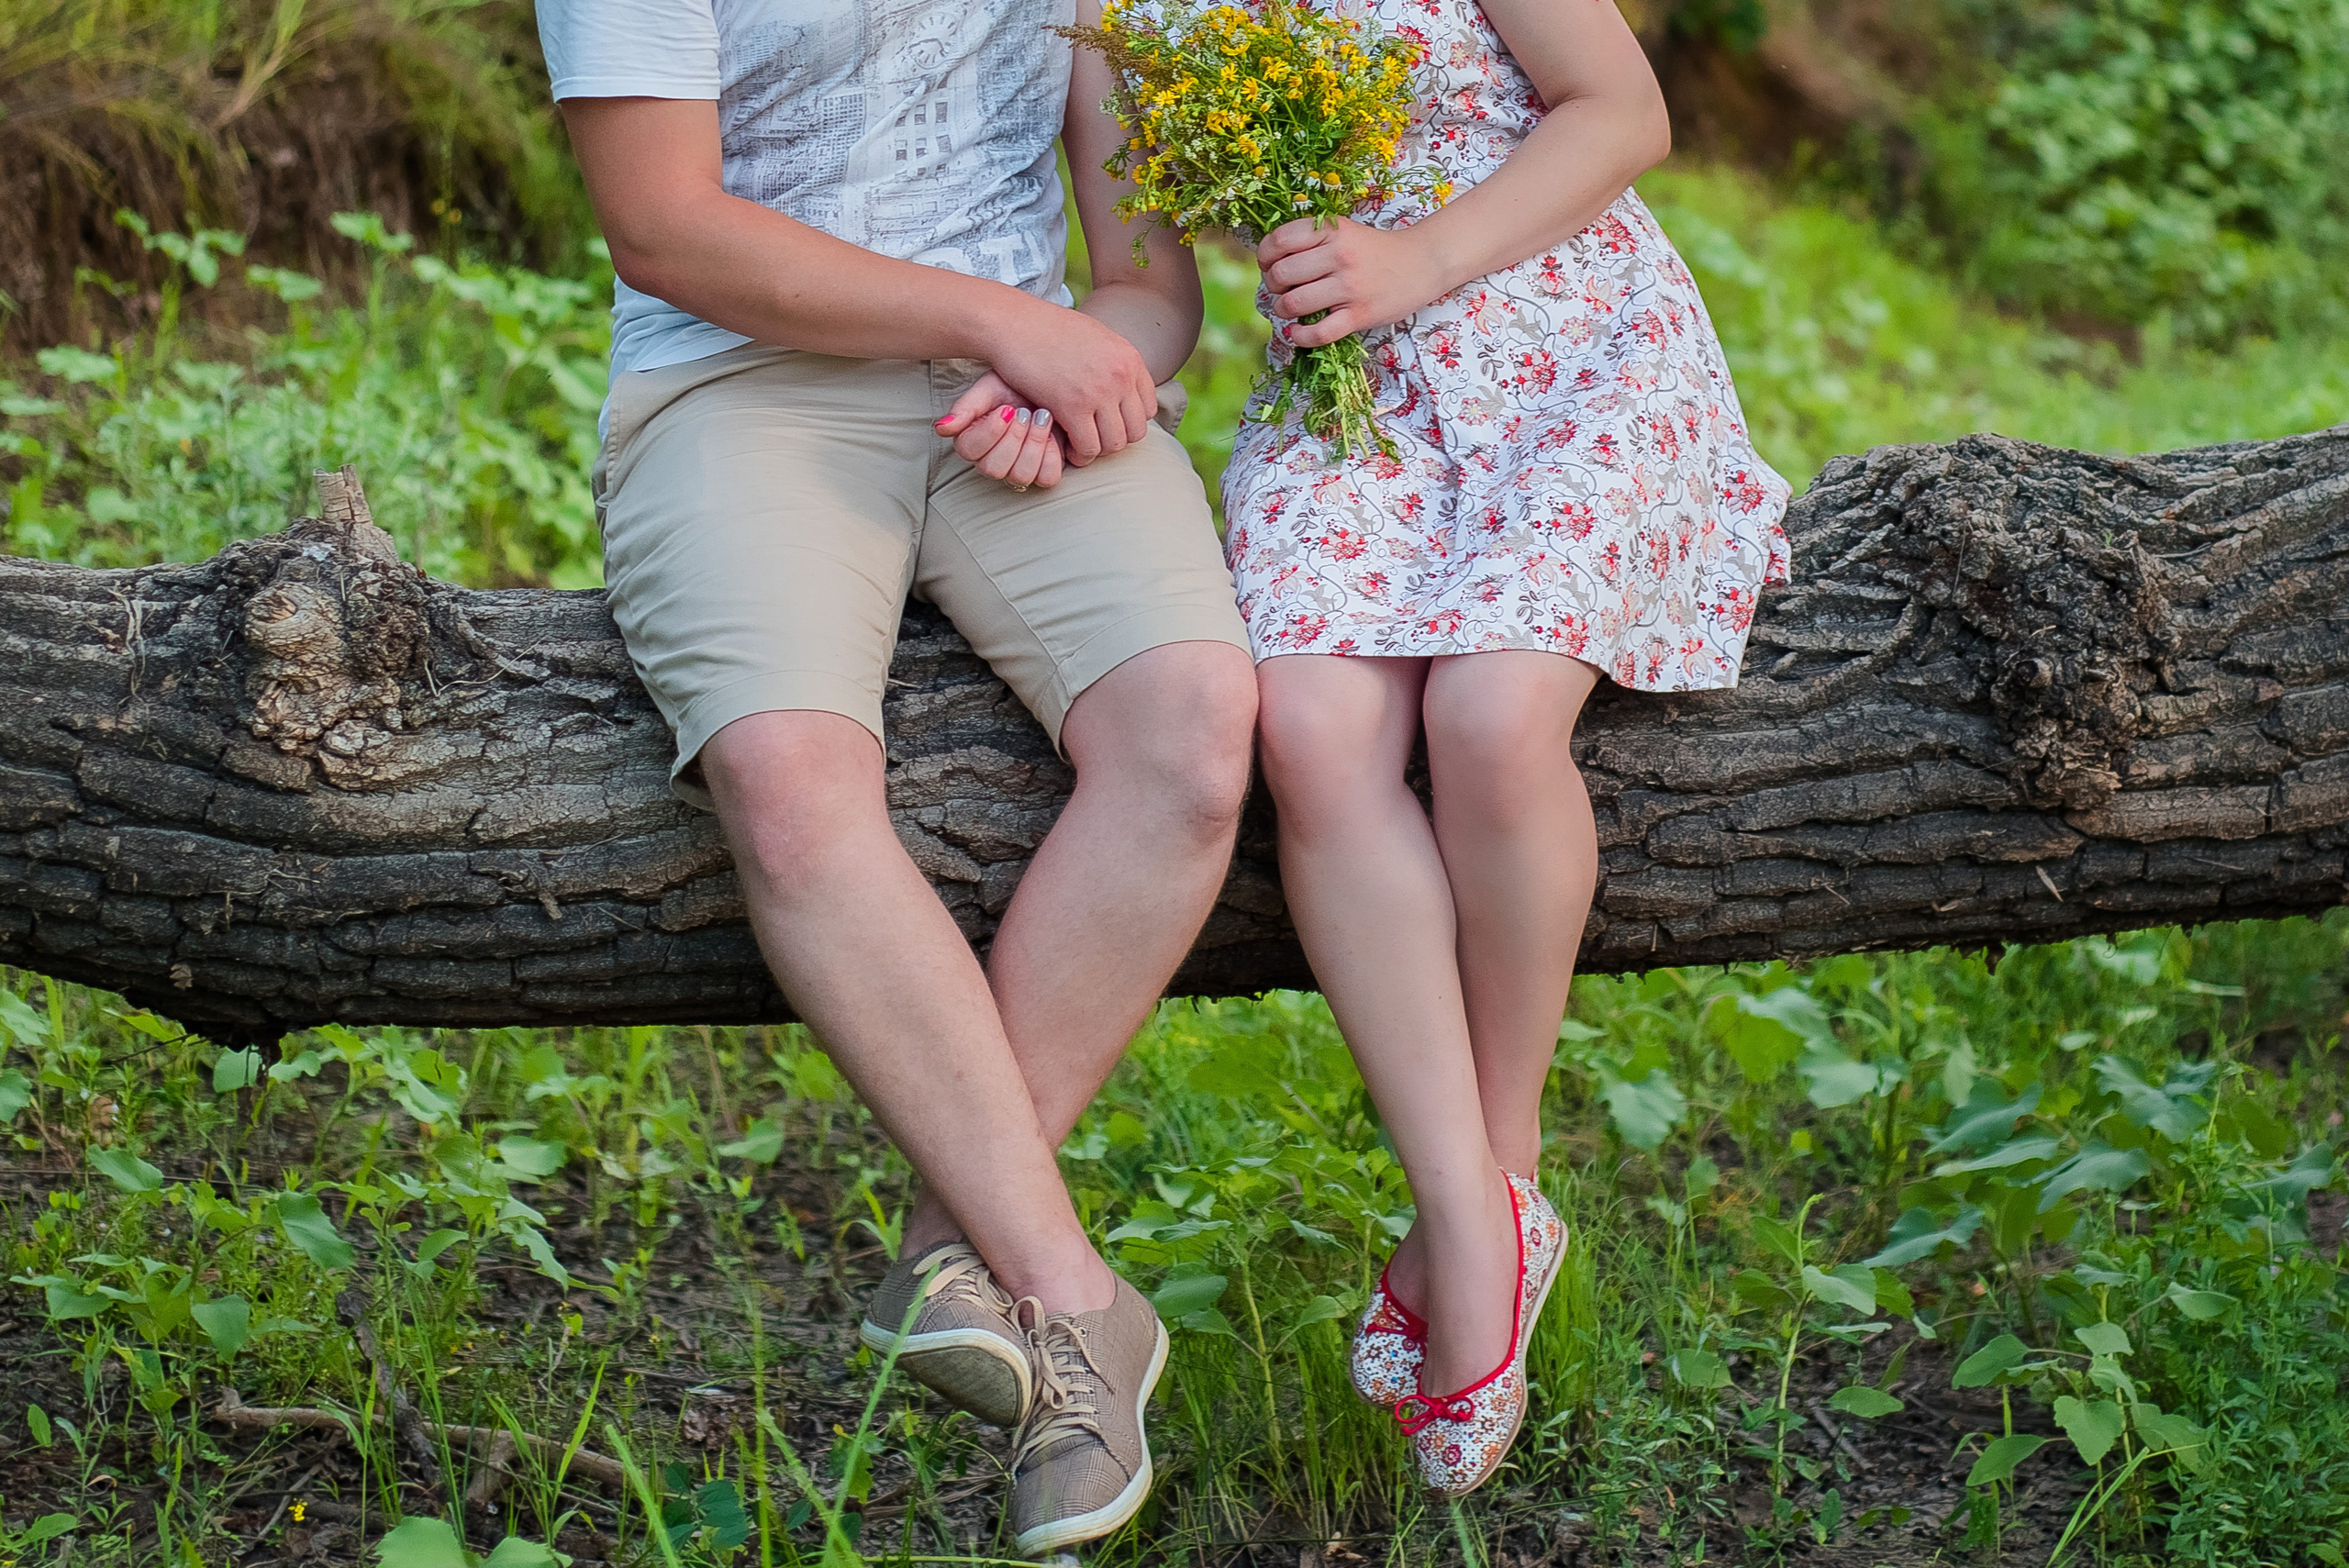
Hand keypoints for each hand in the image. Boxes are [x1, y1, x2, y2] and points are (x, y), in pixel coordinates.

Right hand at [935, 372, 1066, 489]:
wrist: (1049, 385)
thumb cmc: (1015, 386)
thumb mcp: (988, 388)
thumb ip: (964, 408)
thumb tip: (941, 429)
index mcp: (971, 441)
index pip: (969, 450)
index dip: (990, 431)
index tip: (1006, 409)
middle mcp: (991, 461)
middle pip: (993, 469)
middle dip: (1014, 437)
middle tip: (1025, 412)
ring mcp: (1017, 470)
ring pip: (1020, 476)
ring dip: (1034, 444)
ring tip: (1042, 417)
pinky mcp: (1043, 473)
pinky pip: (1046, 478)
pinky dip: (1052, 454)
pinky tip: (1052, 434)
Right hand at [978, 304, 1155, 465]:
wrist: (1014, 322)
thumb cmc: (1047, 329)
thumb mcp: (1095, 337)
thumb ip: (1113, 362)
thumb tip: (1122, 385)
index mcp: (1129, 358)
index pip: (1148, 409)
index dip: (1126, 421)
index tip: (1105, 421)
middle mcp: (1121, 376)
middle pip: (1135, 432)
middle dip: (1113, 439)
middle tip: (1090, 435)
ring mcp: (1099, 392)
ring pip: (1114, 444)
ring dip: (1095, 448)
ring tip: (1076, 441)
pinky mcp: (1072, 406)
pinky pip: (1088, 447)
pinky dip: (1077, 453)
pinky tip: (1064, 443)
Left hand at [1258, 216, 1445, 346]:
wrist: (1421, 263)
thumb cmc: (1374, 250)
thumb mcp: (1342, 231)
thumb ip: (1310, 241)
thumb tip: (1269, 265)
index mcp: (1331, 231)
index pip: (1278, 241)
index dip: (1265, 257)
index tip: (1270, 265)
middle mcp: (1339, 256)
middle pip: (1281, 275)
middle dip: (1272, 286)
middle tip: (1281, 290)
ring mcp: (1349, 287)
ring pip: (1294, 304)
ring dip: (1283, 311)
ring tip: (1289, 309)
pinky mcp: (1359, 315)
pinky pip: (1318, 333)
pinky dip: (1300, 337)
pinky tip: (1297, 332)